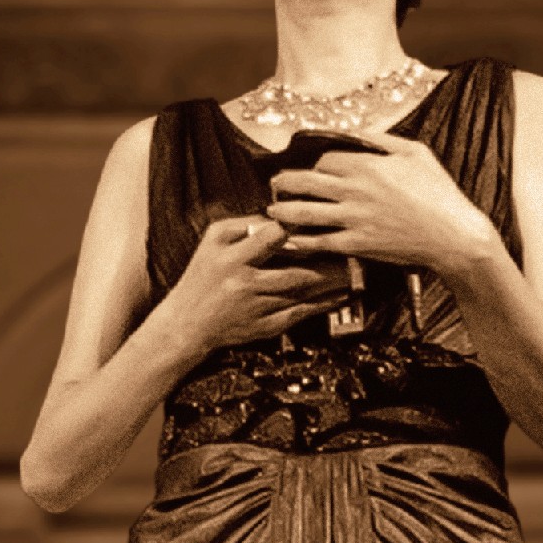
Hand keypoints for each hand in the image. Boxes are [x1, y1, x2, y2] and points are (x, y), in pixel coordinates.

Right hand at [168, 209, 352, 349]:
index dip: (297, 228)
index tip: (319, 220)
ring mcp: (258, 308)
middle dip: (328, 264)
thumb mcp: (212, 240)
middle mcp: (246, 284)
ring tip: (355, 273)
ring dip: (332, 285)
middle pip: (296, 272)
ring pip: (303, 294)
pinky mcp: (265, 327)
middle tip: (353, 254)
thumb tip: (276, 216)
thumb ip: (242, 223)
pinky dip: (323, 306)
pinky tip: (340, 297)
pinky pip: (300, 315)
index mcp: (233, 258)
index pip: (272, 239)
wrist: (187, 324)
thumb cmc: (202, 276)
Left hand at [265, 132, 499, 280]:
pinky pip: (320, 243)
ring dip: (283, 212)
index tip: (303, 165)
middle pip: (306, 182)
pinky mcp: (357, 245)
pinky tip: (289, 240)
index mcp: (368, 165)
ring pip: (305, 213)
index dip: (309, 161)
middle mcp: (355, 191)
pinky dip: (301, 241)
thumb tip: (355, 132)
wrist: (453, 236)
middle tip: (274, 184)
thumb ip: (381, 140)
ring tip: (271, 211)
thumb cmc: (439, 192)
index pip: (324, 158)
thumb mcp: (415, 153)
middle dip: (284, 182)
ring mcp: (353, 219)